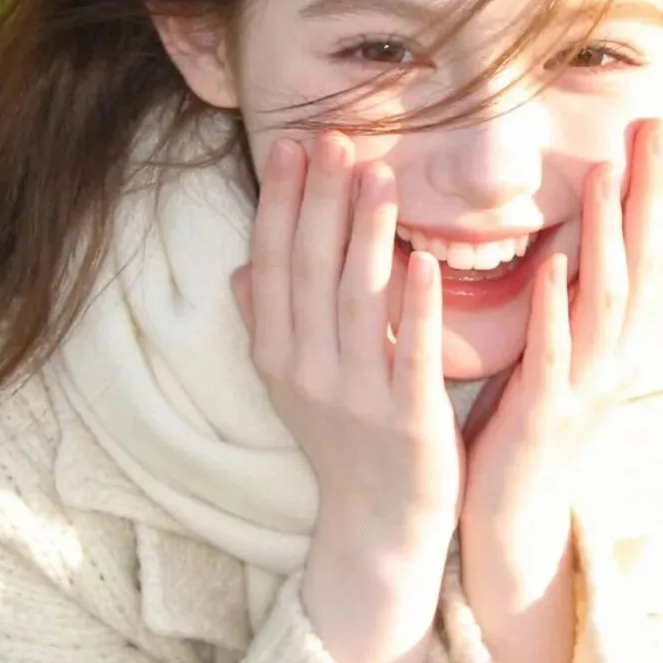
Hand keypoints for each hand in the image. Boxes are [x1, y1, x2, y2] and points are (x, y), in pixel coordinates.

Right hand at [230, 132, 463, 559]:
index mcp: (277, 355)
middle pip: (310, 270)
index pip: (273, 264)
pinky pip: (409, 353)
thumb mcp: (291, 384)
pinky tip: (424, 260)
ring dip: (366, 234)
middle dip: (320, 200)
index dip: (281, 204)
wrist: (378, 525)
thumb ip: (267, 323)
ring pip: (356, 301)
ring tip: (380, 175)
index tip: (293, 146)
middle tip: (335, 138)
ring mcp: (355, 397)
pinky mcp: (408, 420)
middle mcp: (307, 371)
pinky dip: (416, 307)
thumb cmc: (341, 443)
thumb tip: (238, 268)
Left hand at [459, 117, 662, 547]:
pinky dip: (557, 308)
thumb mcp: (561, 346)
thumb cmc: (529, 416)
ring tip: (603, 174)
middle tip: (656, 124)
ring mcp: (587, 383)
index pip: (653, 248)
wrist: (513, 508)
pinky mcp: (547, 411)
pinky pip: (555, 354)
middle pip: (646, 260)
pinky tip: (553, 266)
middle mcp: (619, 354)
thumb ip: (575, 295)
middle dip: (651, 191)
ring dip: (608, 234)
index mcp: (621, 335)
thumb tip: (573, 230)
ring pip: (610, 299)